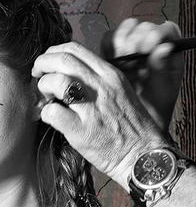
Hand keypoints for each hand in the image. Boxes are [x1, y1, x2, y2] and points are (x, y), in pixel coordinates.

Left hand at [32, 41, 166, 187]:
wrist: (145, 157)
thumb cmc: (134, 130)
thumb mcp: (123, 94)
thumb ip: (100, 82)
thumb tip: (72, 75)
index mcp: (112, 76)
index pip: (75, 49)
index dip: (54, 53)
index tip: (49, 63)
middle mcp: (103, 87)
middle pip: (62, 60)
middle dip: (42, 64)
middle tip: (38, 75)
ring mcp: (93, 109)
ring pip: (55, 81)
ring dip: (42, 87)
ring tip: (45, 98)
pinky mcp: (83, 131)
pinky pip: (52, 112)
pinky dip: (45, 113)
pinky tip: (50, 118)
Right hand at [101, 18, 183, 130]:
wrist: (134, 128)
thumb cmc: (154, 111)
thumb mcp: (162, 92)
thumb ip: (162, 69)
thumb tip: (165, 47)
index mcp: (170, 54)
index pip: (168, 30)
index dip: (158, 33)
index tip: (148, 47)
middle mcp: (152, 48)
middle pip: (145, 27)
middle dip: (138, 39)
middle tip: (133, 58)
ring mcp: (133, 49)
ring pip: (126, 29)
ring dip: (123, 41)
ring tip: (124, 61)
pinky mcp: (114, 54)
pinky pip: (109, 39)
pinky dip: (109, 45)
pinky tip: (113, 60)